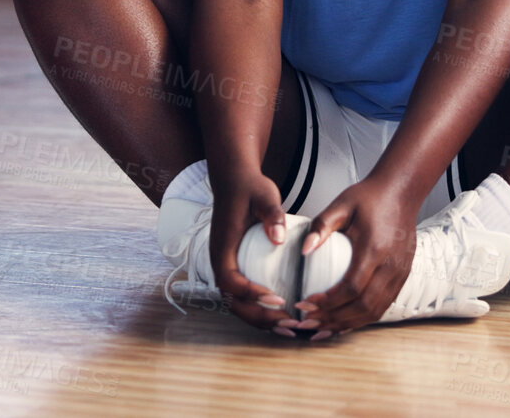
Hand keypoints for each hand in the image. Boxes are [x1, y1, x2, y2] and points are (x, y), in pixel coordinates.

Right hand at [206, 166, 294, 333]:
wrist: (235, 181)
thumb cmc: (249, 188)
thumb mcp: (264, 195)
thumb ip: (272, 214)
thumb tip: (278, 237)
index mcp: (222, 247)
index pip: (229, 280)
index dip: (250, 294)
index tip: (277, 299)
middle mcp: (219, 261)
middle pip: (232, 301)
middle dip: (259, 317)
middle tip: (289, 323)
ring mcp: (226, 266)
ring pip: (238, 304)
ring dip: (261, 320)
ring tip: (290, 328)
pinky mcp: (236, 267)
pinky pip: (244, 297)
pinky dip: (261, 311)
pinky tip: (283, 316)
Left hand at [289, 178, 415, 338]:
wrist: (401, 192)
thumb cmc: (370, 197)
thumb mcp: (341, 205)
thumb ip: (321, 227)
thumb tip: (303, 251)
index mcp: (374, 249)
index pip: (351, 288)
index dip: (327, 303)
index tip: (305, 305)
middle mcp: (391, 266)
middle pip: (363, 307)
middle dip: (333, 319)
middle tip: (307, 324)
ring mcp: (400, 273)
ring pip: (374, 311)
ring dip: (347, 324)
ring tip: (322, 329)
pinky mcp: (402, 276)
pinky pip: (383, 305)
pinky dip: (362, 318)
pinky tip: (344, 322)